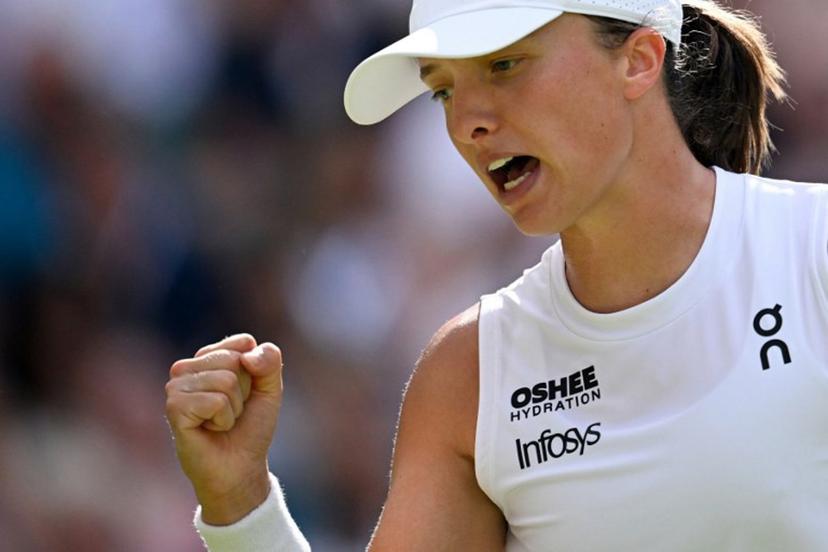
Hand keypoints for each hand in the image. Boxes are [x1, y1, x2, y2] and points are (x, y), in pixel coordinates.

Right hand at [165, 334, 283, 524]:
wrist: (239, 468)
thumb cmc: (250, 427)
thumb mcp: (270, 389)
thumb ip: (270, 361)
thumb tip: (247, 355)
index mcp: (208, 356)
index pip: (244, 343)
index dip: (256, 372)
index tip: (246, 394)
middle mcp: (187, 367)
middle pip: (234, 360)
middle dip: (243, 391)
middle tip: (232, 412)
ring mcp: (176, 386)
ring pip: (225, 380)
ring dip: (234, 408)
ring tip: (220, 422)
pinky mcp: (174, 407)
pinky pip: (215, 401)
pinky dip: (223, 419)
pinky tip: (210, 429)